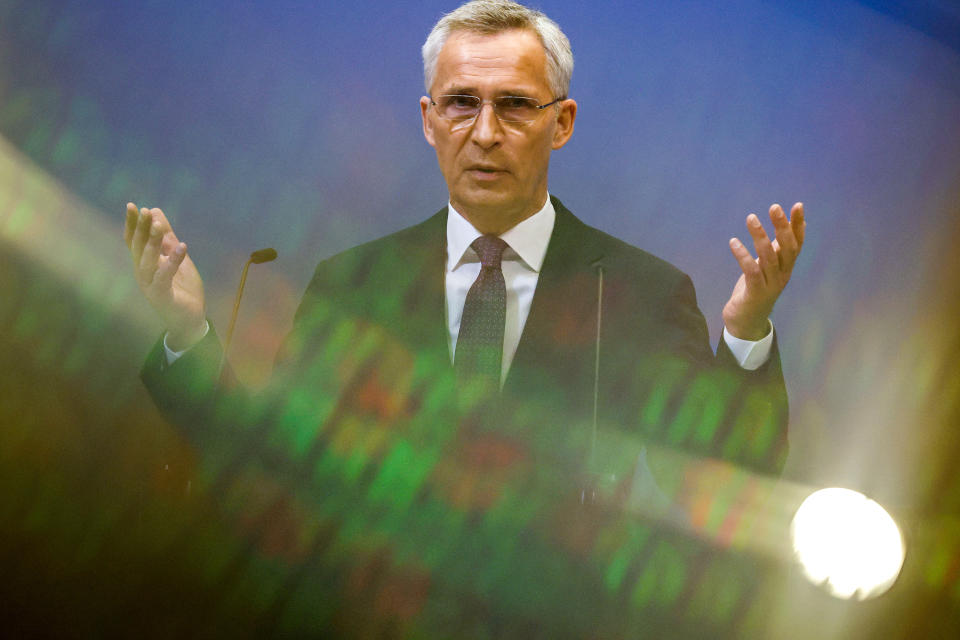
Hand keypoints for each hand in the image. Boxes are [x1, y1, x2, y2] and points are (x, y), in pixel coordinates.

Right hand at [124, 202, 206, 350]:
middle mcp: (142, 274)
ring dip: (153, 243)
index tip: (132, 206)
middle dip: (141, 229)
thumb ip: (167, 237)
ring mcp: (150, 286)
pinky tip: (181, 247)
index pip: (134, 241)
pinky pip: (164, 277)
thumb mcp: (177, 257)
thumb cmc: (182, 288)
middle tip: (145, 211)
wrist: (190, 319)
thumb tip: (156, 212)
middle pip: (138, 248)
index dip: (132, 224)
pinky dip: (172, 261)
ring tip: (159, 226)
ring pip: (147, 261)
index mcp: (144, 264)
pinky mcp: (162, 296)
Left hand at [722, 202, 804, 339]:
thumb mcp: (769, 266)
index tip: (797, 205)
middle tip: (774, 207)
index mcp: (787, 267)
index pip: (797, 243)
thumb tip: (793, 226)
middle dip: (782, 227)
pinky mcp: (755, 293)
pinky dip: (743, 255)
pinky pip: (751, 271)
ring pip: (768, 257)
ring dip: (760, 236)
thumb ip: (778, 248)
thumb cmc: (757, 289)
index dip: (798, 225)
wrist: (746, 322)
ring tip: (751, 218)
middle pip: (787, 248)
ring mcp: (770, 285)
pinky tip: (734, 242)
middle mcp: (782, 275)